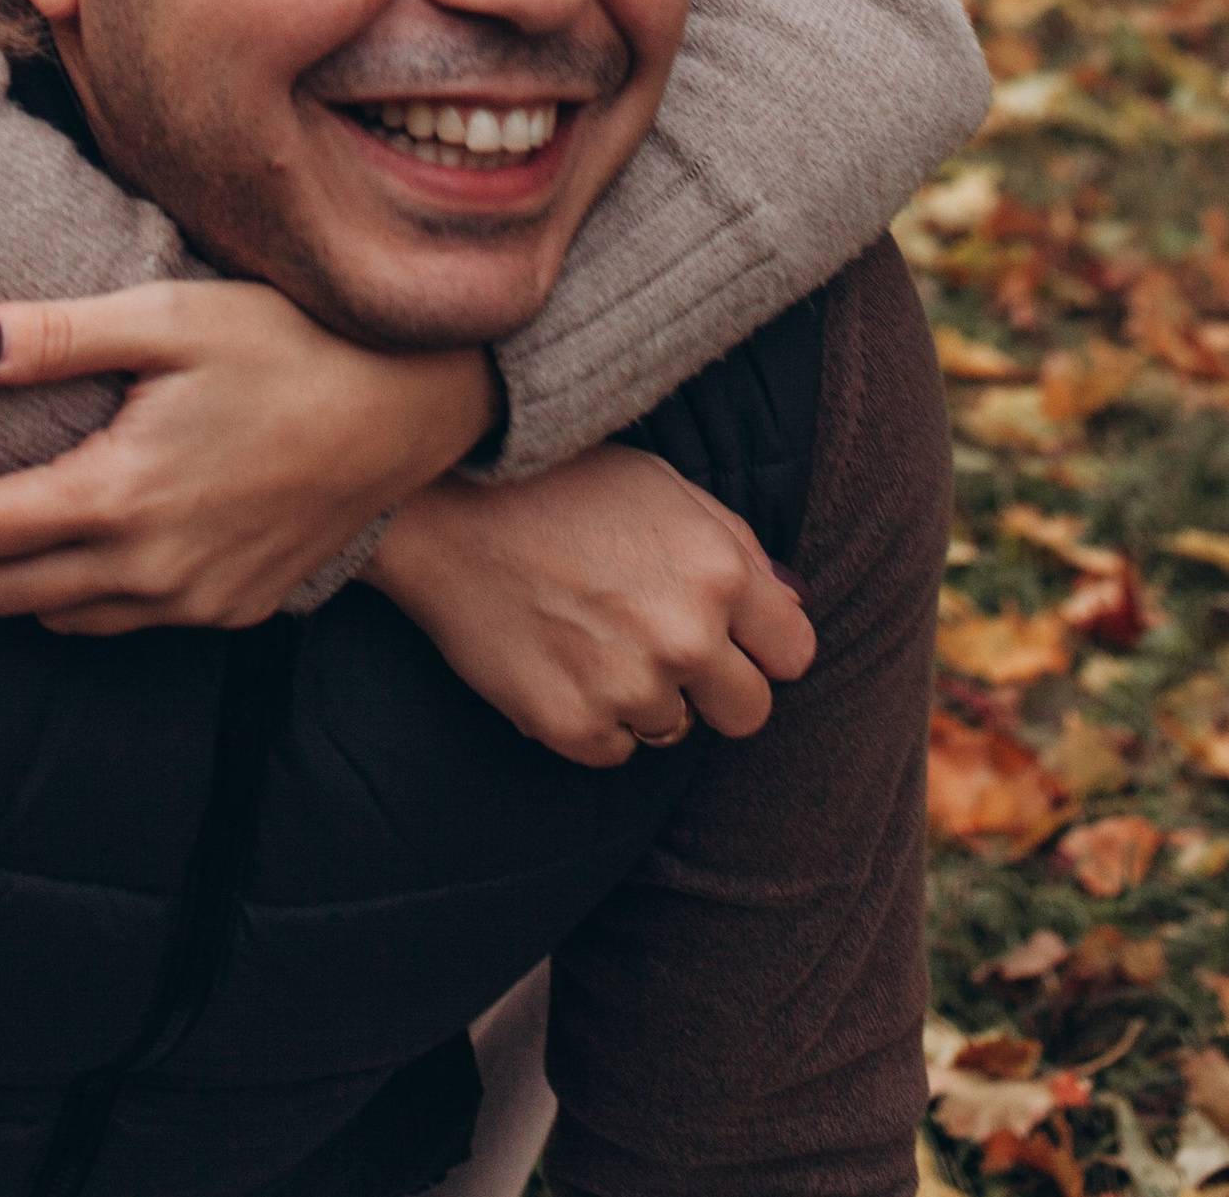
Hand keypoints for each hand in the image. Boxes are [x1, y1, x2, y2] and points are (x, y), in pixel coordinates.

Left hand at [0, 280, 492, 637]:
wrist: (414, 403)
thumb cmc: (291, 342)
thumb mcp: (168, 314)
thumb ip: (50, 337)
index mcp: (119, 499)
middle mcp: (150, 573)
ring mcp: (194, 604)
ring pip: (55, 619)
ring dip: (16, 568)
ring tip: (20, 488)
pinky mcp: (232, 611)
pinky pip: (123, 623)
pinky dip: (83, 586)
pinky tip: (101, 516)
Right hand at [367, 444, 815, 764]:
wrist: (443, 510)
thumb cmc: (557, 485)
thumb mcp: (662, 486)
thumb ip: (737, 548)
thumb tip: (793, 605)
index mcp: (719, 571)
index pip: (793, 654)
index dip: (760, 644)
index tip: (730, 635)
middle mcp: (686, 636)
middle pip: (749, 712)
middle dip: (715, 686)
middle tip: (660, 646)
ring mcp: (629, 686)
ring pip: (675, 730)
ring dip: (644, 696)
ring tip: (590, 636)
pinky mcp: (573, 726)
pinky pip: (613, 750)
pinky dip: (592, 718)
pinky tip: (559, 661)